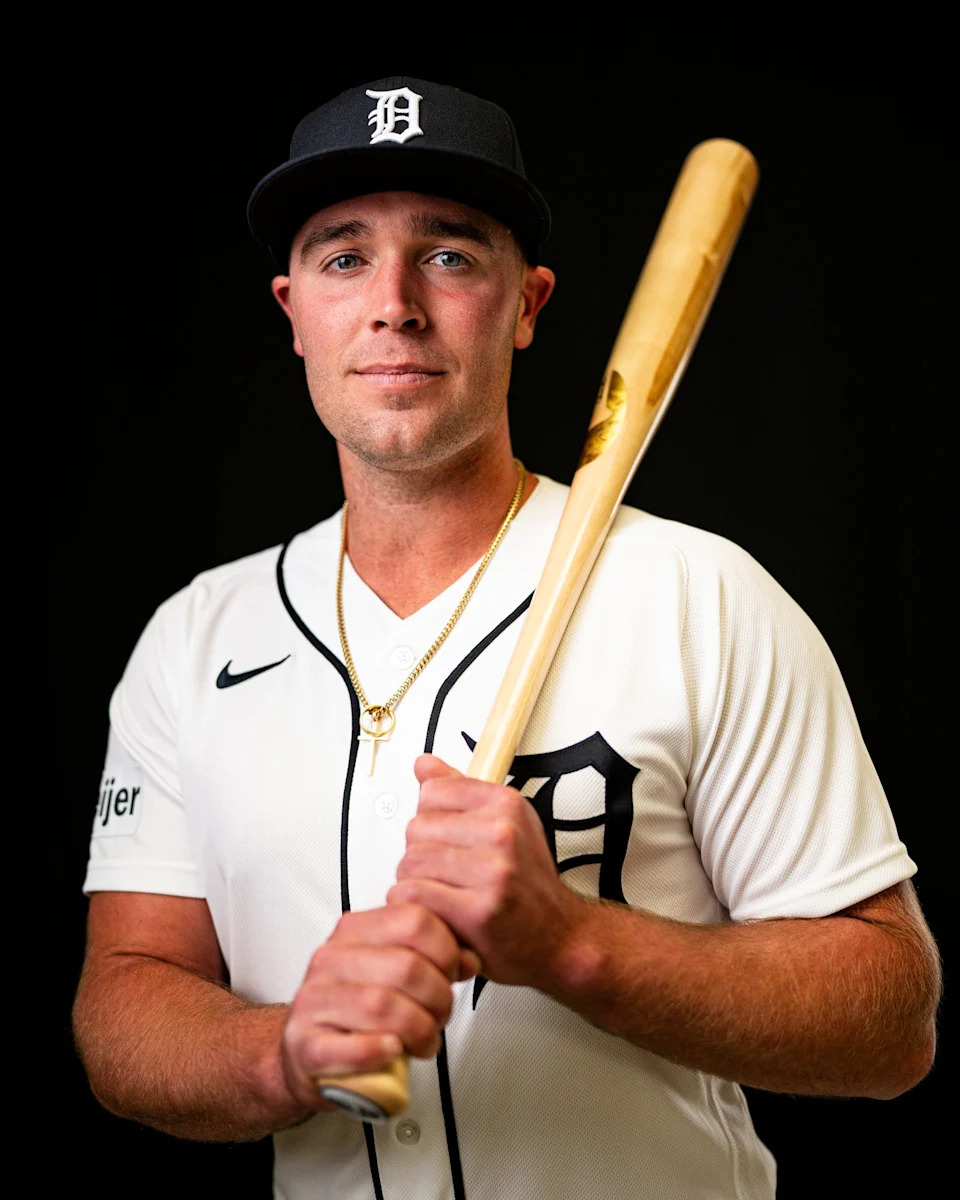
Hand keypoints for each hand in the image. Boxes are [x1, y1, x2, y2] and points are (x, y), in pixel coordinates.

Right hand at [281, 903, 480, 1108]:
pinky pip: (350, 1046)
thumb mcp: (393, 974)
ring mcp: (314, 1000)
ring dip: (418, 1030)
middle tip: (441, 1016)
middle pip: (406, 966)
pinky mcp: (305, 1045)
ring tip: (424, 1041)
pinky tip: (392, 1051)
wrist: (307, 1054)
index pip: (414, 920)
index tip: (453, 973)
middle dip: (438, 998)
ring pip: (382, 1005)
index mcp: (355, 931)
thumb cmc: (355, 1012)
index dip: (447, 950)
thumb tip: (469, 960)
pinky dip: (379, 1051)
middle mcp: (331, 959)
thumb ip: (432, 958)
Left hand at [388, 754, 583, 987]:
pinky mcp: (478, 911)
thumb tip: (423, 764)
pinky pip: (415, 894)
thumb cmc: (529, 883)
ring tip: (441, 894)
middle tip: (444, 875)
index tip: (448, 840)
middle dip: (420, 855)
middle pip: (416, 829)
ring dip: (415, 883)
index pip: (432, 792)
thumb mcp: (505, 824)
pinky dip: (417, 906)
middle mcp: (502, 832)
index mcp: (506, 804)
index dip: (431, 819)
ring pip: (411, 862)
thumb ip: (460, 792)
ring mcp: (492, 871)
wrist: (561, 937)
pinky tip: (438, 911)